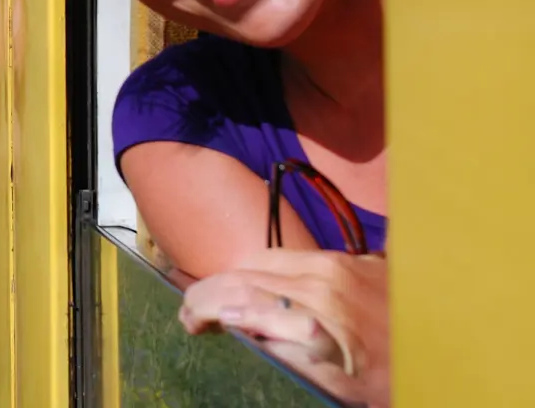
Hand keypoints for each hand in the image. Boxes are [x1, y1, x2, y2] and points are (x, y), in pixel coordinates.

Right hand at [178, 249, 388, 407]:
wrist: (456, 350)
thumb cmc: (393, 380)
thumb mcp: (336, 387)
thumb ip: (286, 359)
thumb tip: (241, 333)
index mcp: (313, 317)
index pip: (236, 299)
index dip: (202, 308)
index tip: (188, 323)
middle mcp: (319, 281)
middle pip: (242, 274)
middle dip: (209, 293)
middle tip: (192, 315)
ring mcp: (335, 265)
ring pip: (262, 260)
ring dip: (236, 279)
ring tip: (222, 302)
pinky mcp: (349, 258)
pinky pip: (292, 257)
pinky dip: (267, 272)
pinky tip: (263, 291)